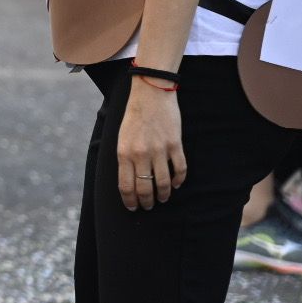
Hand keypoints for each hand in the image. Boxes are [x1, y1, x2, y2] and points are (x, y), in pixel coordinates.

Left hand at [116, 81, 186, 210]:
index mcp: (124, 153)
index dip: (130, 200)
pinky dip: (178, 180)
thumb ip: (125, 159)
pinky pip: (180, 170)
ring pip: (163, 183)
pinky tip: (176, 184)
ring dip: (163, 195)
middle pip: (145, 189)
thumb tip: (129, 181)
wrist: (150, 94)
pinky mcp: (175, 145)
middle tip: (148, 206)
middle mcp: (141, 155)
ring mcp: (159, 150)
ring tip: (163, 199)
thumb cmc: (134, 117)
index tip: (133, 207)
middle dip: (146, 202)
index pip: (126, 186)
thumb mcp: (122, 138)